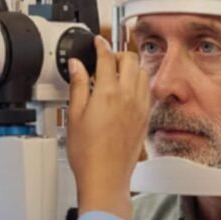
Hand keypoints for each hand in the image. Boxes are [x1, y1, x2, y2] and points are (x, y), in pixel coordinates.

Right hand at [65, 36, 149, 219]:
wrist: (105, 177)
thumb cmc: (87, 153)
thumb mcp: (73, 115)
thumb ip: (77, 85)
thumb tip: (76, 66)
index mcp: (107, 93)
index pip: (107, 57)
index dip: (100, 45)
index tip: (97, 42)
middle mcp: (128, 96)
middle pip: (130, 59)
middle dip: (117, 53)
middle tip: (106, 58)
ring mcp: (140, 107)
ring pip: (142, 72)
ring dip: (131, 67)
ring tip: (117, 73)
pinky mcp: (145, 118)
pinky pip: (147, 90)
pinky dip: (138, 83)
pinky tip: (127, 91)